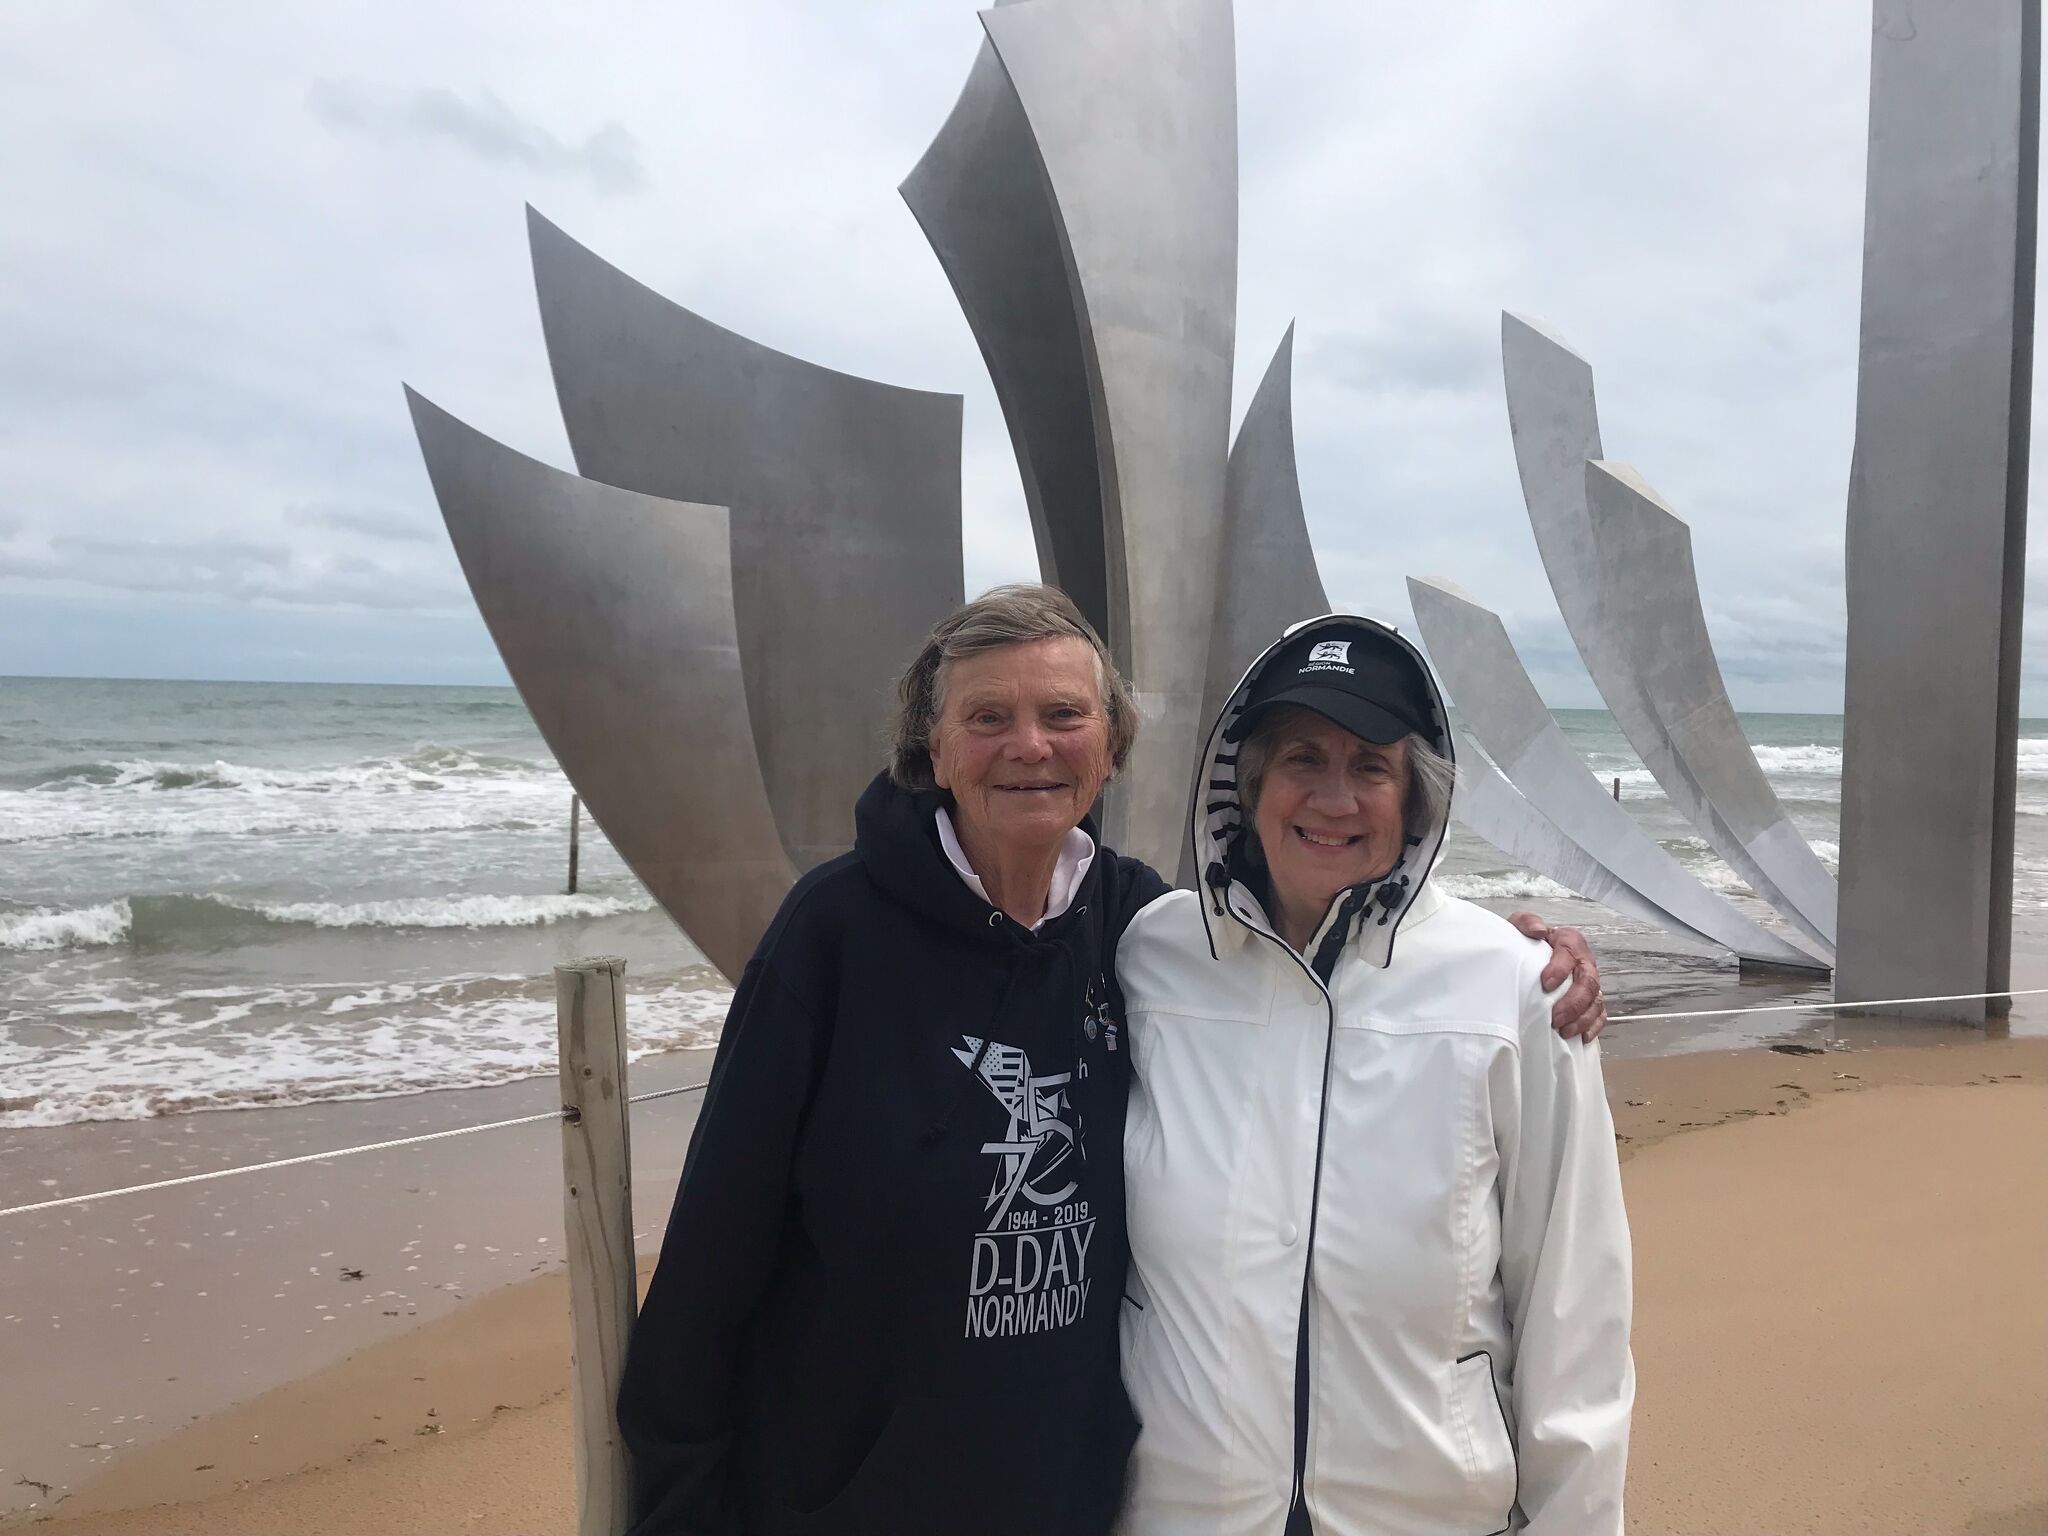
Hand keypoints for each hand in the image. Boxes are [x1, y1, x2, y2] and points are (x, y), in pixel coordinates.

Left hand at [1507, 911, 1605, 1041]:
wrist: (1528, 953)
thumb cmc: (1526, 941)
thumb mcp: (1520, 925)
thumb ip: (1527, 922)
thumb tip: (1538, 930)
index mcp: (1569, 941)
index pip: (1570, 953)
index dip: (1560, 969)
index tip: (1545, 984)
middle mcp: (1583, 961)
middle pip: (1588, 982)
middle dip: (1573, 1003)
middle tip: (1555, 1018)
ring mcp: (1589, 981)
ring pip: (1595, 1000)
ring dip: (1582, 1018)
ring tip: (1564, 1031)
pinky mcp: (1590, 999)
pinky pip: (1600, 1013)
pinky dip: (1593, 1026)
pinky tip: (1581, 1037)